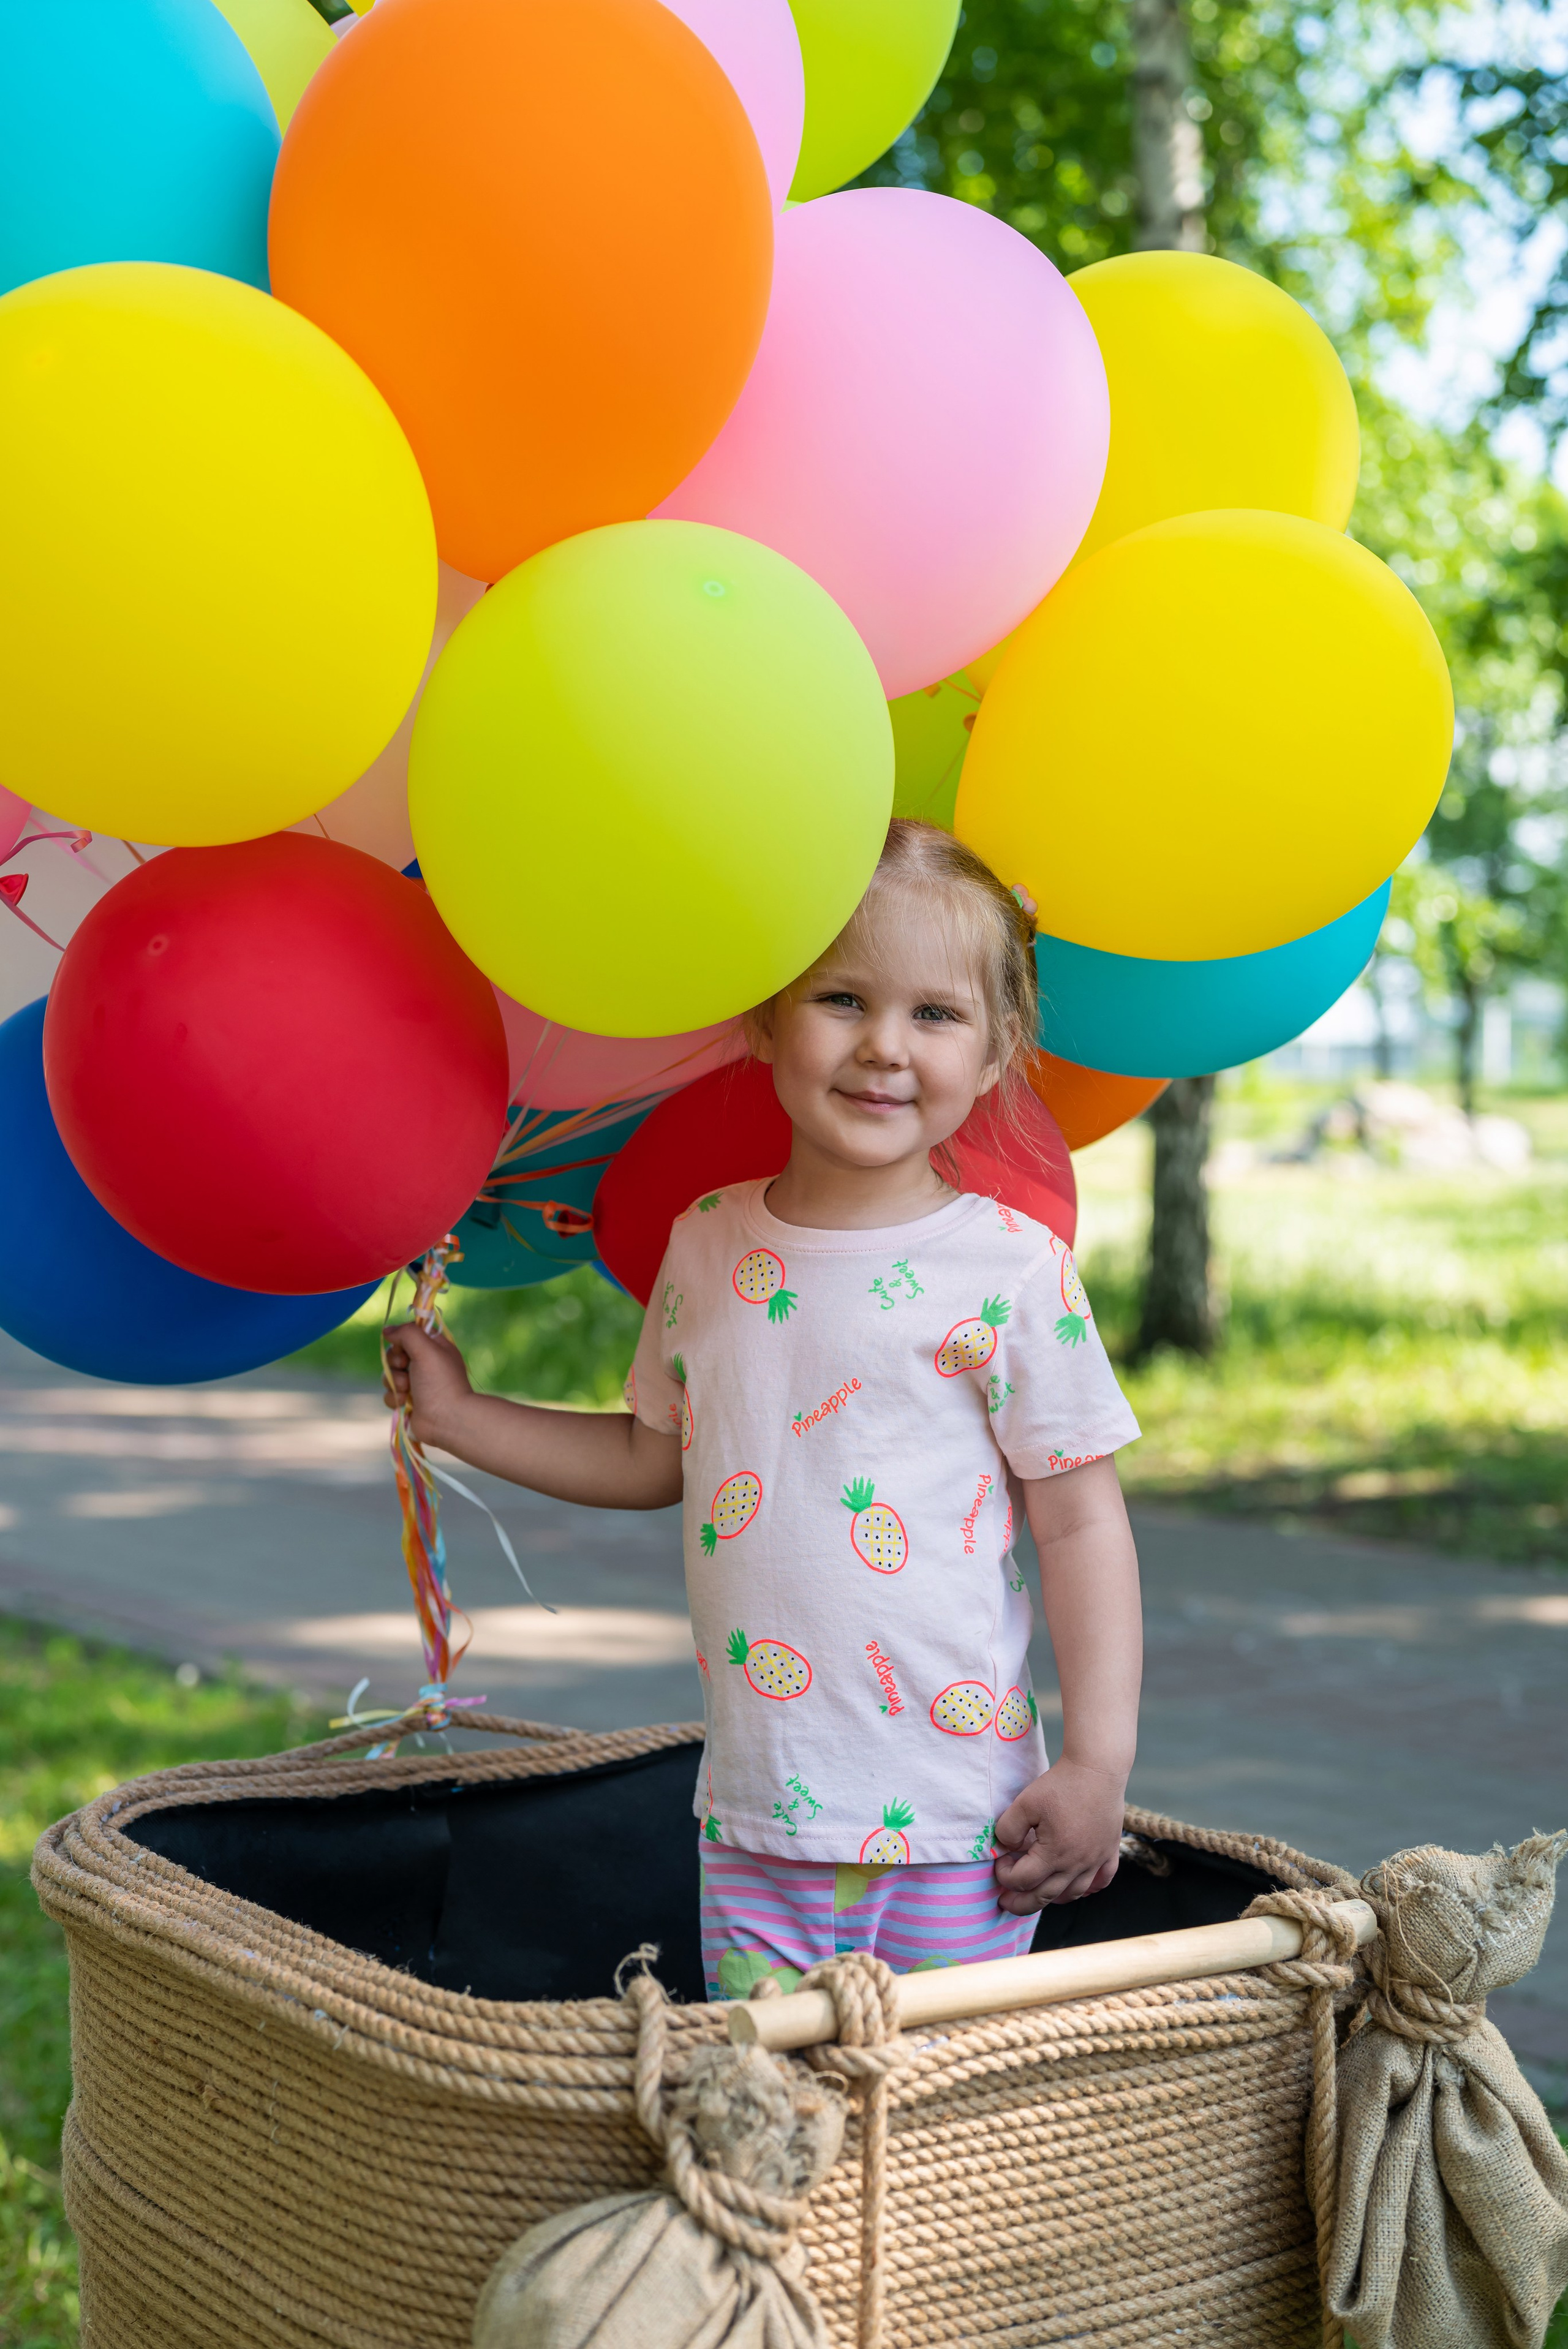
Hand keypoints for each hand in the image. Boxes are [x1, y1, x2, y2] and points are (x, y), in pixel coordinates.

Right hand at [382, 1320, 473, 1449]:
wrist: (447, 1420)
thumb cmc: (440, 1382)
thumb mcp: (427, 1349)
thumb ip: (406, 1333)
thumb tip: (387, 1330)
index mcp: (435, 1348)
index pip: (409, 1334)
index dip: (402, 1340)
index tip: (404, 1347)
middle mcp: (425, 1364)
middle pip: (395, 1354)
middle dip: (395, 1362)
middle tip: (405, 1368)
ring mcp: (416, 1384)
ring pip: (389, 1375)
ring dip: (395, 1381)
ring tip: (408, 1390)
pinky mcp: (407, 1401)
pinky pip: (389, 1394)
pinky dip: (394, 1398)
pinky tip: (405, 1403)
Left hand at [992, 1758, 1125, 1912]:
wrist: (1098, 1769)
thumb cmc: (1061, 1785)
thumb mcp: (1024, 1802)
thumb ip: (1008, 1829)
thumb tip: (1007, 1849)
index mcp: (1054, 1855)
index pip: (1023, 1881)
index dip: (1005, 1875)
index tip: (1000, 1861)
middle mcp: (1077, 1864)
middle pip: (1045, 1896)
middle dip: (1021, 1904)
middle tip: (1005, 1903)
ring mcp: (1096, 1860)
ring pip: (1073, 1894)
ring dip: (1051, 1899)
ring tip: (1037, 1895)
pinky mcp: (1110, 1851)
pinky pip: (1102, 1881)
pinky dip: (1088, 1889)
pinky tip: (1077, 1887)